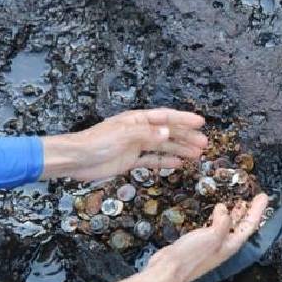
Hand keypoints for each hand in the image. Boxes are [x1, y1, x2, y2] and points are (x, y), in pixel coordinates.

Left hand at [40, 108, 206, 180]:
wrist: (76, 159)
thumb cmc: (97, 143)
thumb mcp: (123, 135)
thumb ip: (146, 134)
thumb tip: (168, 133)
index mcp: (137, 120)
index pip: (165, 117)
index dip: (183, 119)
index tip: (200, 122)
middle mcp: (139, 131)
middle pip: (167, 133)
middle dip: (186, 137)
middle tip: (204, 144)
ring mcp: (135, 146)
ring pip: (163, 147)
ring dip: (179, 150)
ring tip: (197, 154)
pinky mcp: (130, 160)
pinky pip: (152, 160)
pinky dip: (165, 162)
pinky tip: (178, 164)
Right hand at [108, 193, 269, 281]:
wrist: (168, 270)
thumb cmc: (192, 255)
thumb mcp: (213, 236)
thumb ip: (223, 221)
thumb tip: (224, 209)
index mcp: (231, 245)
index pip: (249, 225)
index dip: (257, 210)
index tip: (263, 196)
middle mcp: (224, 246)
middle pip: (241, 226)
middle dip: (248, 212)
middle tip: (254, 198)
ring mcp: (212, 245)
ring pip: (228, 226)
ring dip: (235, 214)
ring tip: (239, 202)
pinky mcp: (199, 243)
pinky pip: (215, 226)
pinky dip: (219, 217)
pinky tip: (216, 211)